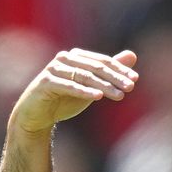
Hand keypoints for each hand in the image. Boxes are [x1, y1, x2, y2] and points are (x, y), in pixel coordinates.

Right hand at [9, 48, 138, 134]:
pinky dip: (83, 91)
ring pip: (84, 76)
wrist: (36, 115)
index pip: (102, 61)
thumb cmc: (64, 99)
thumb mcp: (90, 87)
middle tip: (130, 87)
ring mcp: (54, 70)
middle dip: (114, 78)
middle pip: (95, 67)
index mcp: (76, 57)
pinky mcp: (46, 83)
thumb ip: (109, 72)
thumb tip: (132, 55)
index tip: (135, 80)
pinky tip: (97, 96)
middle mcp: (64, 59)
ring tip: (119, 95)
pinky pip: (68, 86)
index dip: (119, 70)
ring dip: (103, 86)